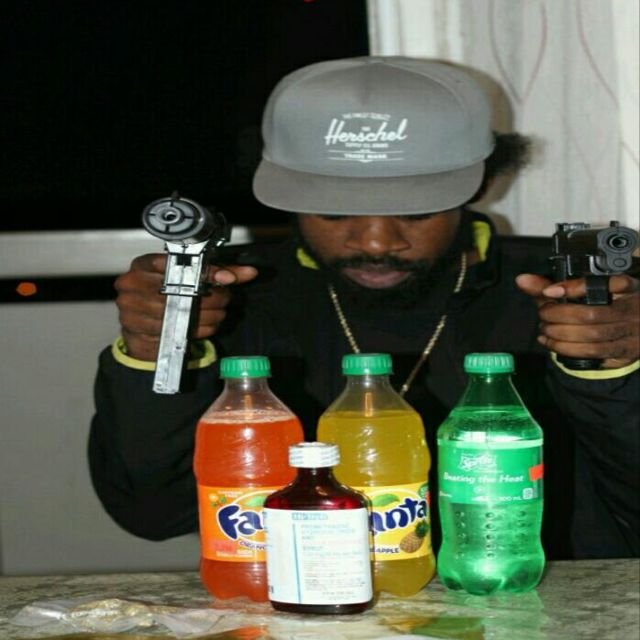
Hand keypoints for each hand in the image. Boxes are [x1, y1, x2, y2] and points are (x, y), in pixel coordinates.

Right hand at [115, 254, 258, 360]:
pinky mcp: (135, 328)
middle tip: (225, 299)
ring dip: (208, 315)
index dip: (205, 271)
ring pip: (179, 311)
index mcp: (143, 264)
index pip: (176, 262)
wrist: (141, 328)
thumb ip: (219, 273)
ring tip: (218, 314)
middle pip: (180, 289)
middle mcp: (132, 282)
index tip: (227, 279)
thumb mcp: (190, 278)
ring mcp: (130, 306)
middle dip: (211, 297)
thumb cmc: (166, 296)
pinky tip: (206, 326)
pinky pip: (174, 329)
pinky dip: (198, 329)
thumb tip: (249, 273)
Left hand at [516, 273, 639, 368]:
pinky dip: (566, 349)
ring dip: (559, 335)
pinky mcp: (624, 352)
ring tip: (544, 329)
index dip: (574, 288)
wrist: (630, 328)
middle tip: (543, 314)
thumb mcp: (578, 291)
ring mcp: (631, 333)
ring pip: (591, 337)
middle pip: (589, 315)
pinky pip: (592, 353)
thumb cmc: (597, 305)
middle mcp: (632, 309)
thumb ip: (549, 284)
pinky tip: (551, 343)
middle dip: (557, 316)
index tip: (548, 292)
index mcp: (625, 287)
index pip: (605, 283)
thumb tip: (522, 280)